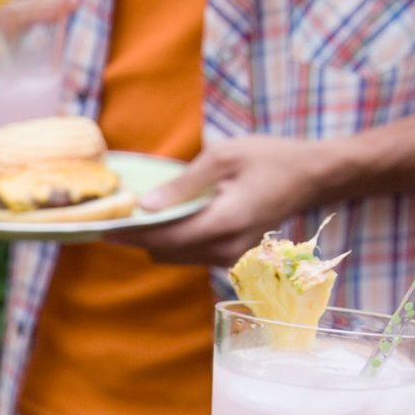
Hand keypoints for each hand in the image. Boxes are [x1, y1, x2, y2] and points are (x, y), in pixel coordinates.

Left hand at [113, 136, 328, 263]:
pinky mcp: (231, 257)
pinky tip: (162, 220)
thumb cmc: (269, 158)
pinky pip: (190, 254)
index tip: (103, 228)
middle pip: (166, 252)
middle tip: (112, 218)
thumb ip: (183, 185)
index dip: (132, 235)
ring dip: (153, 240)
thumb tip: (144, 206)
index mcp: (226, 222)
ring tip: (133, 217)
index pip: (167, 238)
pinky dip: (172, 240)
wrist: (311, 176)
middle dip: (137, 238)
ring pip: (175, 257)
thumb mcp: (223, 157)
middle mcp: (227, 248)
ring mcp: (230, 257)